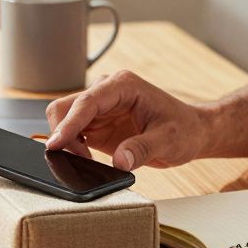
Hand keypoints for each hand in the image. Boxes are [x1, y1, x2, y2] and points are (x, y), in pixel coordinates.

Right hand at [44, 70, 208, 170]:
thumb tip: (120, 161)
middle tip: (75, 160)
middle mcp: (107, 92)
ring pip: (64, 120)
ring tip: (84, 162)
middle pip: (66, 107)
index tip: (56, 144)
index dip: (68, 124)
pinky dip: (71, 148)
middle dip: (62, 133)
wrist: (192, 132)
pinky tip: (84, 161)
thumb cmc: (184, 128)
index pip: (87, 102)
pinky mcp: (97, 125)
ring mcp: (100, 108)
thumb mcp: (168, 140)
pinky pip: (72, 134)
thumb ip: (143, 149)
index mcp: (123, 85)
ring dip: (66, 142)